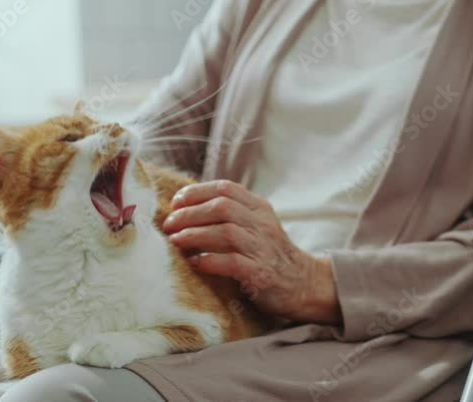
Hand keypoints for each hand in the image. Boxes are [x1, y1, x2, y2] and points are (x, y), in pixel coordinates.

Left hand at [162, 180, 341, 323]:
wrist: (303, 283)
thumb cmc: (270, 254)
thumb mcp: (257, 226)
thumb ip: (231, 215)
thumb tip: (186, 208)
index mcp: (259, 208)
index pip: (226, 189)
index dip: (197, 192)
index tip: (176, 202)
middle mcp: (262, 224)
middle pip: (223, 207)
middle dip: (190, 213)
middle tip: (169, 224)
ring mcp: (263, 248)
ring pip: (226, 232)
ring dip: (195, 234)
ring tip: (175, 240)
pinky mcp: (261, 273)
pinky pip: (232, 262)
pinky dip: (209, 261)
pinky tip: (194, 263)